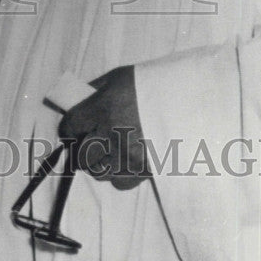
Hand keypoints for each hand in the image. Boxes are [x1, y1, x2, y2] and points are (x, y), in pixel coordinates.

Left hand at [58, 65, 148, 189]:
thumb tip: (75, 102)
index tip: (72, 128)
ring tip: (109, 150)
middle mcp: (114, 135)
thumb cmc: (152, 83)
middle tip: (89, 140)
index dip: (68, 128)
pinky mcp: (146, 170)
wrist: (192, 98)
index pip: (70, 127)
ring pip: (98, 172)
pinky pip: (120, 182)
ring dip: (98, 163)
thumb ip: (94, 91)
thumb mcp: (118, 78)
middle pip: (80, 156)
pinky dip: (118, 174)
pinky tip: (125, 160)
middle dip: (81, 149)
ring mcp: (130, 156)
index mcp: (104, 108)